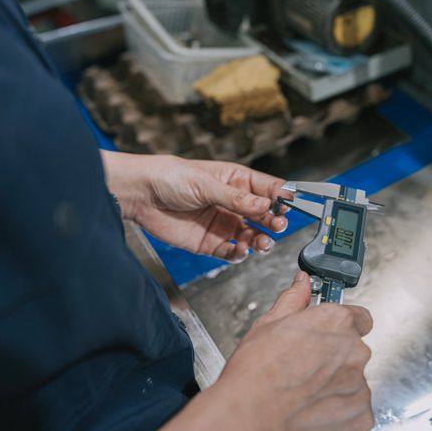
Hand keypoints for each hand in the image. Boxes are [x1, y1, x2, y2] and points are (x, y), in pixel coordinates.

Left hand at [101, 151, 289, 261]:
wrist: (140, 196)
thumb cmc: (169, 177)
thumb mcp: (205, 184)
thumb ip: (236, 199)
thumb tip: (264, 206)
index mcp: (235, 181)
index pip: (267, 189)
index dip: (281, 198)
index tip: (291, 206)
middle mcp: (232, 203)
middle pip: (263, 215)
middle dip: (273, 221)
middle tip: (277, 226)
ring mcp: (222, 223)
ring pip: (251, 235)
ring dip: (260, 240)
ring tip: (262, 242)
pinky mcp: (210, 242)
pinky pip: (232, 251)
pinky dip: (239, 253)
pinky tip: (240, 250)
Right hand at [130, 272, 374, 430]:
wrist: (248, 421)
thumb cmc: (254, 375)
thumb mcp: (268, 325)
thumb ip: (294, 300)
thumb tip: (301, 283)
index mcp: (336, 322)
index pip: (358, 316)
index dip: (340, 326)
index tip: (328, 334)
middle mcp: (354, 351)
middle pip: (353, 350)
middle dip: (333, 358)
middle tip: (304, 368)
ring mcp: (359, 386)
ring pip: (352, 381)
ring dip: (335, 386)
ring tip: (303, 394)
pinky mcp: (360, 417)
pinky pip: (355, 410)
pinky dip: (339, 412)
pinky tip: (312, 411)